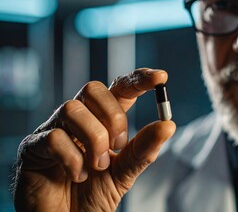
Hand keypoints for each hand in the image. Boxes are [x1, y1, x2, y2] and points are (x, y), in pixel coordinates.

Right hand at [13, 68, 175, 211]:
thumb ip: (143, 150)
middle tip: (119, 146)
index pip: (119, 88)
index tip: (161, 77)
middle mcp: (78, 119)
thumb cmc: (92, 195)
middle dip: (113, 117)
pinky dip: (74, 159)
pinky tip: (78, 175)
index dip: (138, 79)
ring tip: (98, 167)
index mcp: (101, 120)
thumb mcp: (125, 172)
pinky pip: (54, 137)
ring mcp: (53, 129)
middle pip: (93, 89)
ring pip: (73, 109)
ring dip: (94, 141)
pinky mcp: (33, 147)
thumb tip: (168, 125)